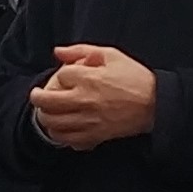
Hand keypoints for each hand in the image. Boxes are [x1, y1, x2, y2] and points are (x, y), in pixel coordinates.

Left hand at [29, 44, 157, 148]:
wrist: (155, 104)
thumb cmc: (135, 77)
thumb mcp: (111, 55)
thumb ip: (82, 50)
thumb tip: (58, 52)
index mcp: (88, 79)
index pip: (59, 76)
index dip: (59, 75)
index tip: (63, 77)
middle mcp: (84, 101)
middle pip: (47, 103)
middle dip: (37, 99)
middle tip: (37, 97)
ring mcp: (89, 121)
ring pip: (54, 125)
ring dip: (46, 119)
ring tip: (47, 114)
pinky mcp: (95, 136)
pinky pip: (69, 140)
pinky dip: (61, 136)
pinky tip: (62, 130)